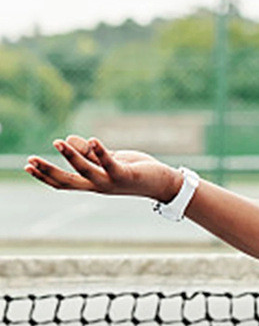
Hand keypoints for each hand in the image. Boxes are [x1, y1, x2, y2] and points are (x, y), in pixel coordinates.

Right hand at [24, 135, 182, 201]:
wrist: (162, 183)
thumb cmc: (135, 171)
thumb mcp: (110, 160)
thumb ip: (91, 153)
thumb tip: (69, 140)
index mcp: (93, 183)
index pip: (64, 183)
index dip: (45, 177)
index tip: (27, 166)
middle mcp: (99, 186)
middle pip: (68, 181)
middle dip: (48, 171)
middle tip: (30, 160)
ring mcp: (111, 182)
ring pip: (86, 171)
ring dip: (71, 157)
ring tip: (58, 142)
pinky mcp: (125, 175)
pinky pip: (110, 164)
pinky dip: (101, 152)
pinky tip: (92, 140)